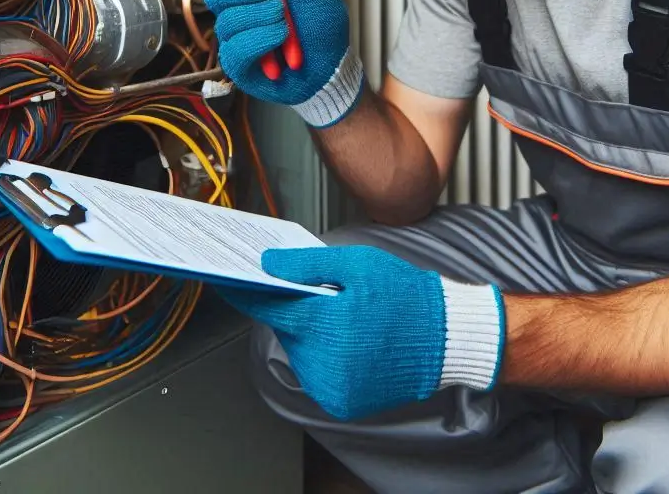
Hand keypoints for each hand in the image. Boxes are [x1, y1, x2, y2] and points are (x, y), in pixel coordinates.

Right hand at [196, 0, 363, 127]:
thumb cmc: (322, 26)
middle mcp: (237, 2)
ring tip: (286, 22)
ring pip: (226, 17)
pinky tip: (281, 40)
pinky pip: (235, 47)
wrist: (330, 70)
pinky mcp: (235, 60)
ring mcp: (234, 32)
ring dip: (262, 16)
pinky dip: (263, 40)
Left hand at [219, 245, 504, 420]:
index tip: (224, 281)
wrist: (445, 338)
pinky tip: (354, 341)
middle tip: (327, 294)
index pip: (269, 308)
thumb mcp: (357, 265)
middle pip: (288, 330)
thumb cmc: (404, 295)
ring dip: (314, 335)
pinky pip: (319, 374)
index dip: (244, 292)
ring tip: (348, 318)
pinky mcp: (342, 404)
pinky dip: (328, 357)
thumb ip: (306, 265)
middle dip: (298, 311)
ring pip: (302, 353)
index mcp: (324, 324)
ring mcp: (332, 388)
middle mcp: (323, 363)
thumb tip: (266, 266)